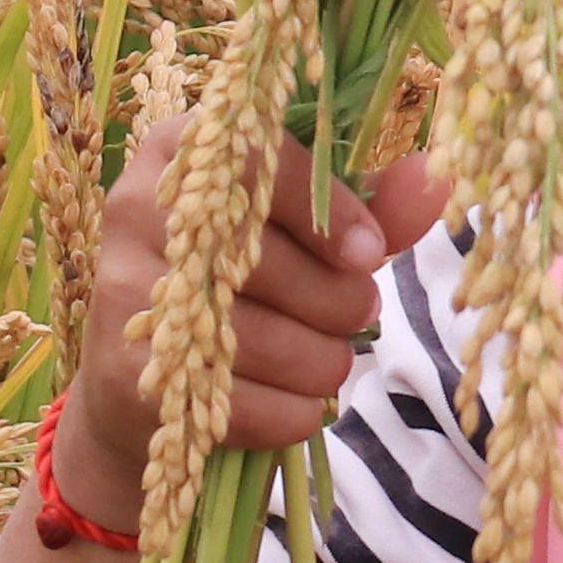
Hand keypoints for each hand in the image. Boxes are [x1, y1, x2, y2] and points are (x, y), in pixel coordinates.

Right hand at [55, 114, 452, 523]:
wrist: (146, 380)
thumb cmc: (246, 282)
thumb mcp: (305, 233)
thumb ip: (372, 206)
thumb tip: (438, 177)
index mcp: (179, 149)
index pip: (259, 160)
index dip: (329, 212)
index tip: (372, 255)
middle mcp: (135, 208)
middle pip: (267, 260)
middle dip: (339, 302)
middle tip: (357, 311)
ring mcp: (124, 292)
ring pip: (265, 340)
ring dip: (323, 362)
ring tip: (328, 357)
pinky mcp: (126, 374)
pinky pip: (248, 404)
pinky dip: (292, 412)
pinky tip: (292, 400)